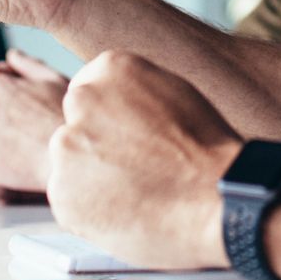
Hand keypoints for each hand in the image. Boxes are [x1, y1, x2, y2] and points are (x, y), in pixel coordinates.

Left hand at [46, 52, 238, 269]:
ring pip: (71, 164)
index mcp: (111, 68)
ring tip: (136, 193)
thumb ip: (135, 93)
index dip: (111, 121)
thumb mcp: (175, 93)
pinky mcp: (62, 193)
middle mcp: (82, 101)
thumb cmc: (209, 151)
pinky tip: (126, 211)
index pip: (90, 91)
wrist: (218, 199)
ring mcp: (68, 147)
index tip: (129, 138)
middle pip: (76, 126)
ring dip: (91, 179)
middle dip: (96, 147)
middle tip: (133, 169)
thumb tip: (117, 107)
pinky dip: (90, 211)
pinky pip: (69, 201)